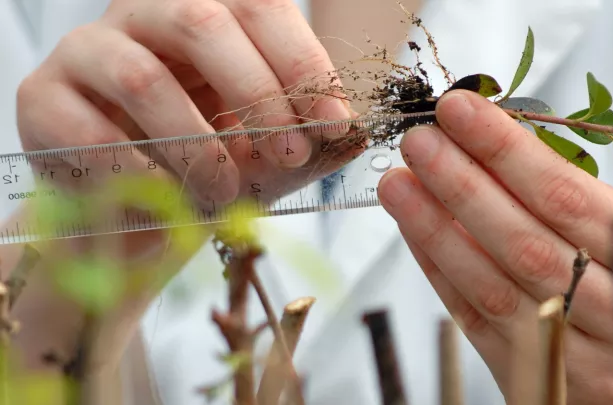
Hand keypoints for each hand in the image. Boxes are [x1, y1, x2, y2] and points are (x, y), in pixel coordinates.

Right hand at [10, 0, 354, 371]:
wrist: (134, 218)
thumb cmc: (206, 174)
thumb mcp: (268, 158)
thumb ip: (310, 144)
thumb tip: (361, 134)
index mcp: (205, 16)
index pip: (259, 8)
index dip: (302, 64)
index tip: (336, 124)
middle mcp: (143, 16)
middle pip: (203, 21)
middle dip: (257, 94)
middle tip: (289, 155)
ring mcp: (86, 50)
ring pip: (145, 78)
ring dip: (199, 146)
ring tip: (226, 192)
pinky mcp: (41, 97)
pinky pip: (90, 129)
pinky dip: (137, 173)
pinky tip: (161, 198)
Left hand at [378, 90, 612, 403]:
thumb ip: (569, 198)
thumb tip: (481, 143)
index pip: (567, 196)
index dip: (505, 151)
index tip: (458, 111)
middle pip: (524, 242)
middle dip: (462, 185)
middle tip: (419, 142)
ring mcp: (578, 359)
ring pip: (491, 285)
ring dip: (435, 228)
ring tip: (398, 184)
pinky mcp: (535, 380)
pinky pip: (474, 317)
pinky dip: (439, 268)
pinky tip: (413, 230)